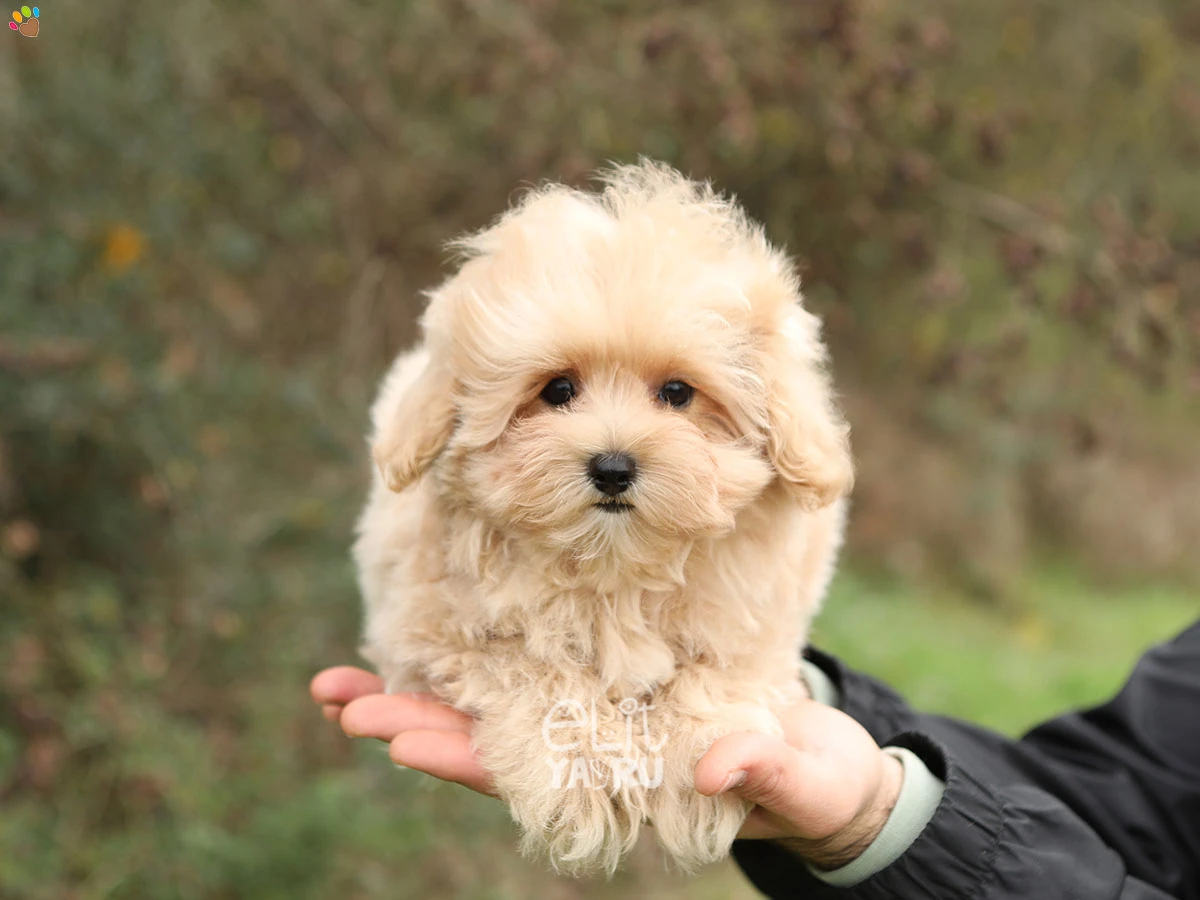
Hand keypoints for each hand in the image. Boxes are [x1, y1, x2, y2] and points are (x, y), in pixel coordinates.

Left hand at [311, 668, 900, 868]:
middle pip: (482, 740)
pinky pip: (528, 661)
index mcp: (616, 783)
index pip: (520, 772)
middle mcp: (587, 749)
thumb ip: (760, 769)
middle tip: (335, 698)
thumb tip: (716, 767)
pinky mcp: (604, 675)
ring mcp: (589, 713)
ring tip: (341, 680)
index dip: (455, 757)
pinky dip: (475, 645)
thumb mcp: (794, 775)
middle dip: (408, 721)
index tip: (389, 737)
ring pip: (490, 704)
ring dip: (419, 689)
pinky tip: (432, 620)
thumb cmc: (807, 778)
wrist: (818, 756)